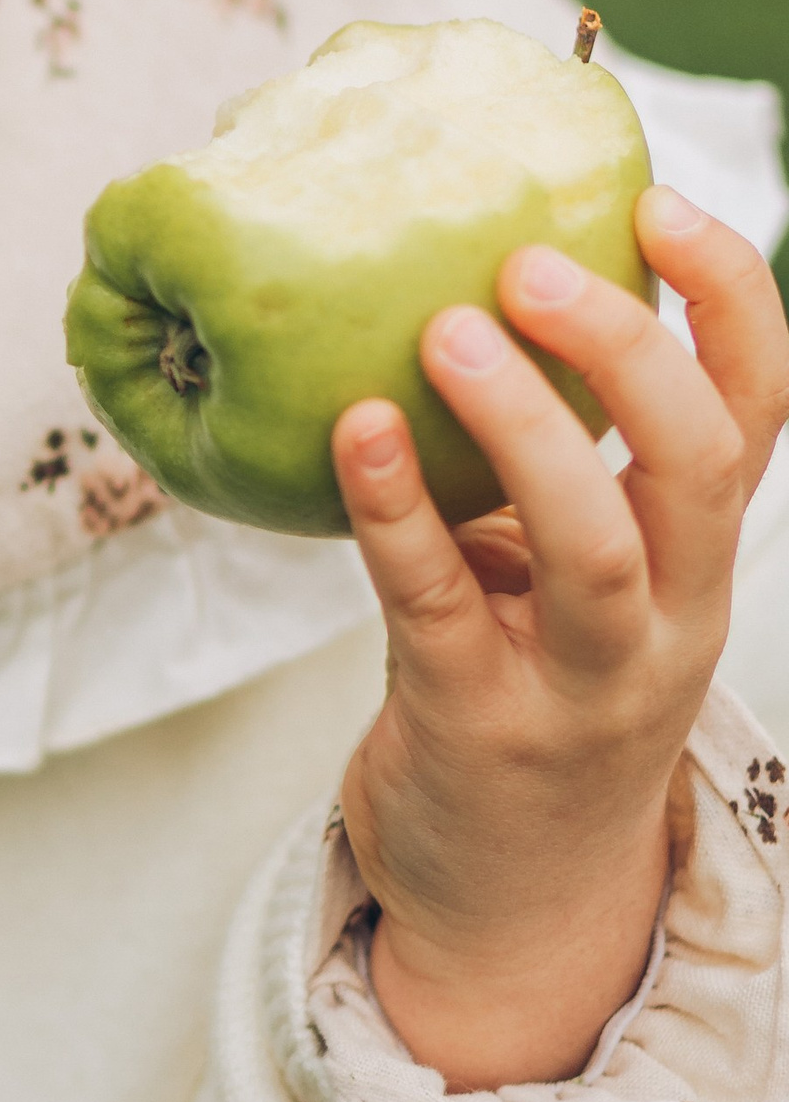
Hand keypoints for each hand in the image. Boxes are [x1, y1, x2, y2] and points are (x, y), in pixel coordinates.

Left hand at [332, 186, 788, 1091]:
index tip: (657, 201)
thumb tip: (466, 263)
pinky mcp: (475, 727)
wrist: (513, 900)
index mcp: (701, 553)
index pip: (760, 408)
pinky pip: (440, 608)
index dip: (729, 299)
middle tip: (525, 263)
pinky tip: (352, 432)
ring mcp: (581, 683)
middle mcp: (670, 616)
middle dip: (629, 353)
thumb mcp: (584, 567)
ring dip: (524, 427)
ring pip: (594, 547)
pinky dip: (396, 512)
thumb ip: (560, 449)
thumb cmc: (533, 681)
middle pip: (701, 468)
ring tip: (440, 330)